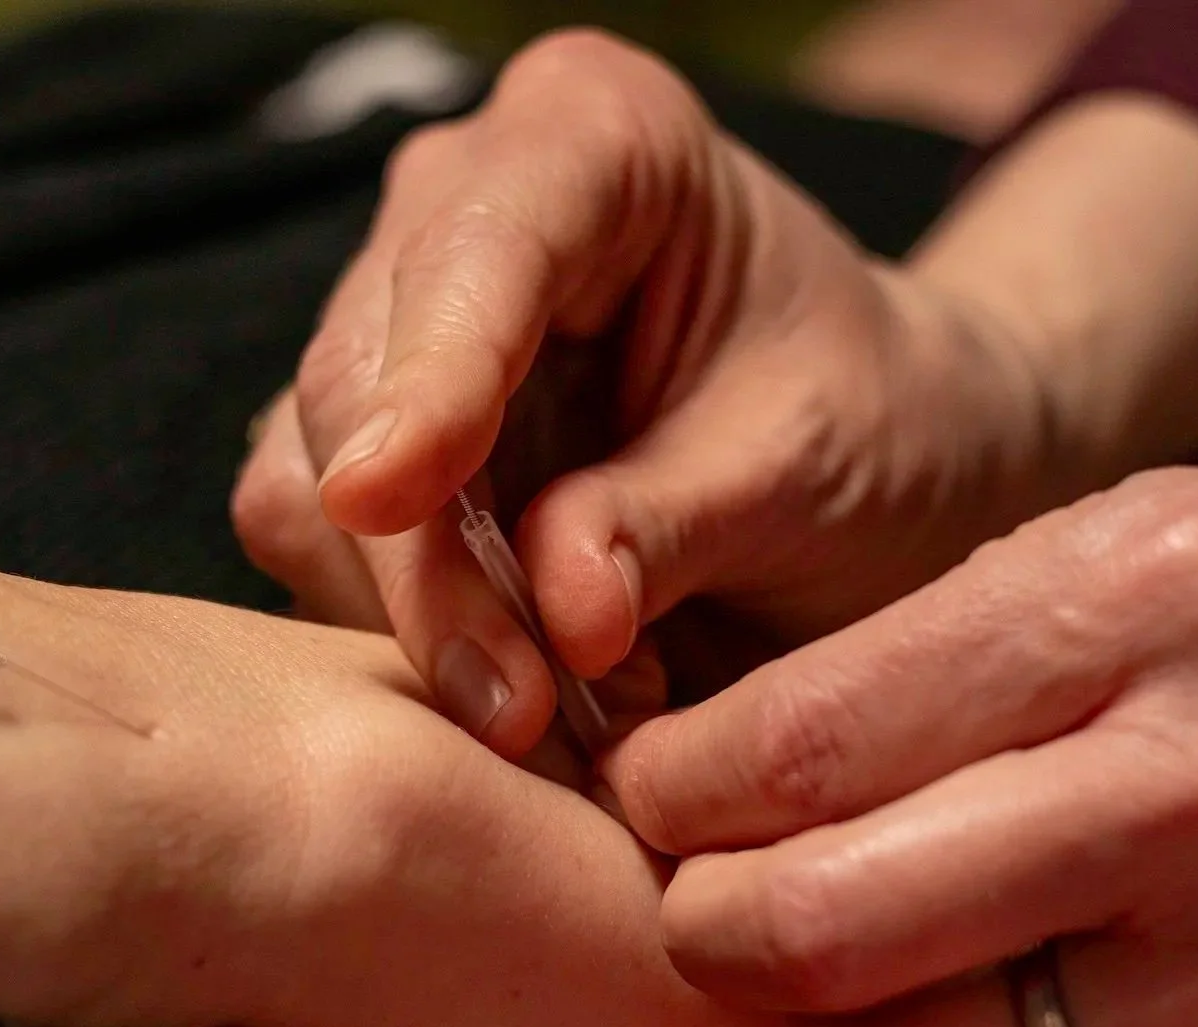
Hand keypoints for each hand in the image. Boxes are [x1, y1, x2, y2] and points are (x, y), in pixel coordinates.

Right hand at [234, 28, 1058, 756]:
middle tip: (516, 711)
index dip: (429, 379)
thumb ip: (674, 523)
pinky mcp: (374, 449)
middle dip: (422, 562)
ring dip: (415, 624)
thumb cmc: (879, 428)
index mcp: (594, 138)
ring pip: (311, 485)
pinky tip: (518, 696)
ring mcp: (402, 332)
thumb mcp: (813, 466)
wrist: (886, 468)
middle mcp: (462, 209)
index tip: (386, 498)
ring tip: (555, 717)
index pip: (474, 249)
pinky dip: (412, 644)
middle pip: (356, 381)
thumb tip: (558, 612)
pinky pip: (327, 555)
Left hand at [605, 431, 1197, 1026]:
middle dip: (705, 928)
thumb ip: (913, 662)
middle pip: (837, 928)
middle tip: (694, 900)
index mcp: (1136, 600)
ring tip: (813, 977)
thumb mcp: (1107, 539)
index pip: (803, 744)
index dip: (670, 792)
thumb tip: (705, 780)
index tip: (649, 792)